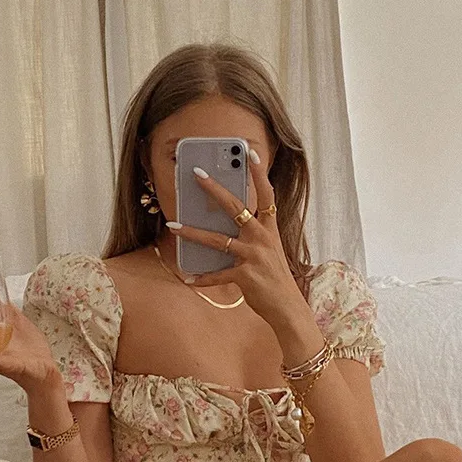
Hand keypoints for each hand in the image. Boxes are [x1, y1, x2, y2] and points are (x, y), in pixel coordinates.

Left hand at [167, 152, 310, 329]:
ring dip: (192, 233)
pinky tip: (188, 278)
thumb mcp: (268, 252)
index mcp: (270, 229)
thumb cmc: (275, 279)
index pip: (267, 194)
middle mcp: (262, 238)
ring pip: (217, 240)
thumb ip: (251, 237)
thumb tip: (224, 227)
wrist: (288, 308)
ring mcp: (253, 257)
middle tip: (196, 174)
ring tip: (173, 225)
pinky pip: (217, 275)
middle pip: (236, 207)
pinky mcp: (245, 277)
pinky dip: (202, 278)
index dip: (259, 173)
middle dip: (214, 189)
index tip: (249, 153)